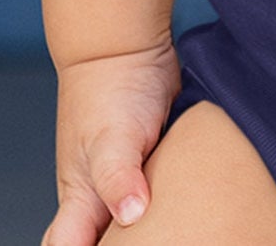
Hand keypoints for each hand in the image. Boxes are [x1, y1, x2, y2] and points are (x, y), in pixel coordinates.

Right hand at [42, 37, 181, 245]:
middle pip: (105, 243)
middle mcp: (101, 199)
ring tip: (184, 234)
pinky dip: (173, 208)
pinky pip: (160, 199)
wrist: (127, 48)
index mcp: (80, 202)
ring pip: (137, 226)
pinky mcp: (153, 168)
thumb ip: (116, 176)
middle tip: (165, 241)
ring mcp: (128, 183)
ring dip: (154, 232)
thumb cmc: (107, 90)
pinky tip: (194, 215)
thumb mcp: (110, 137)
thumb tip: (130, 215)